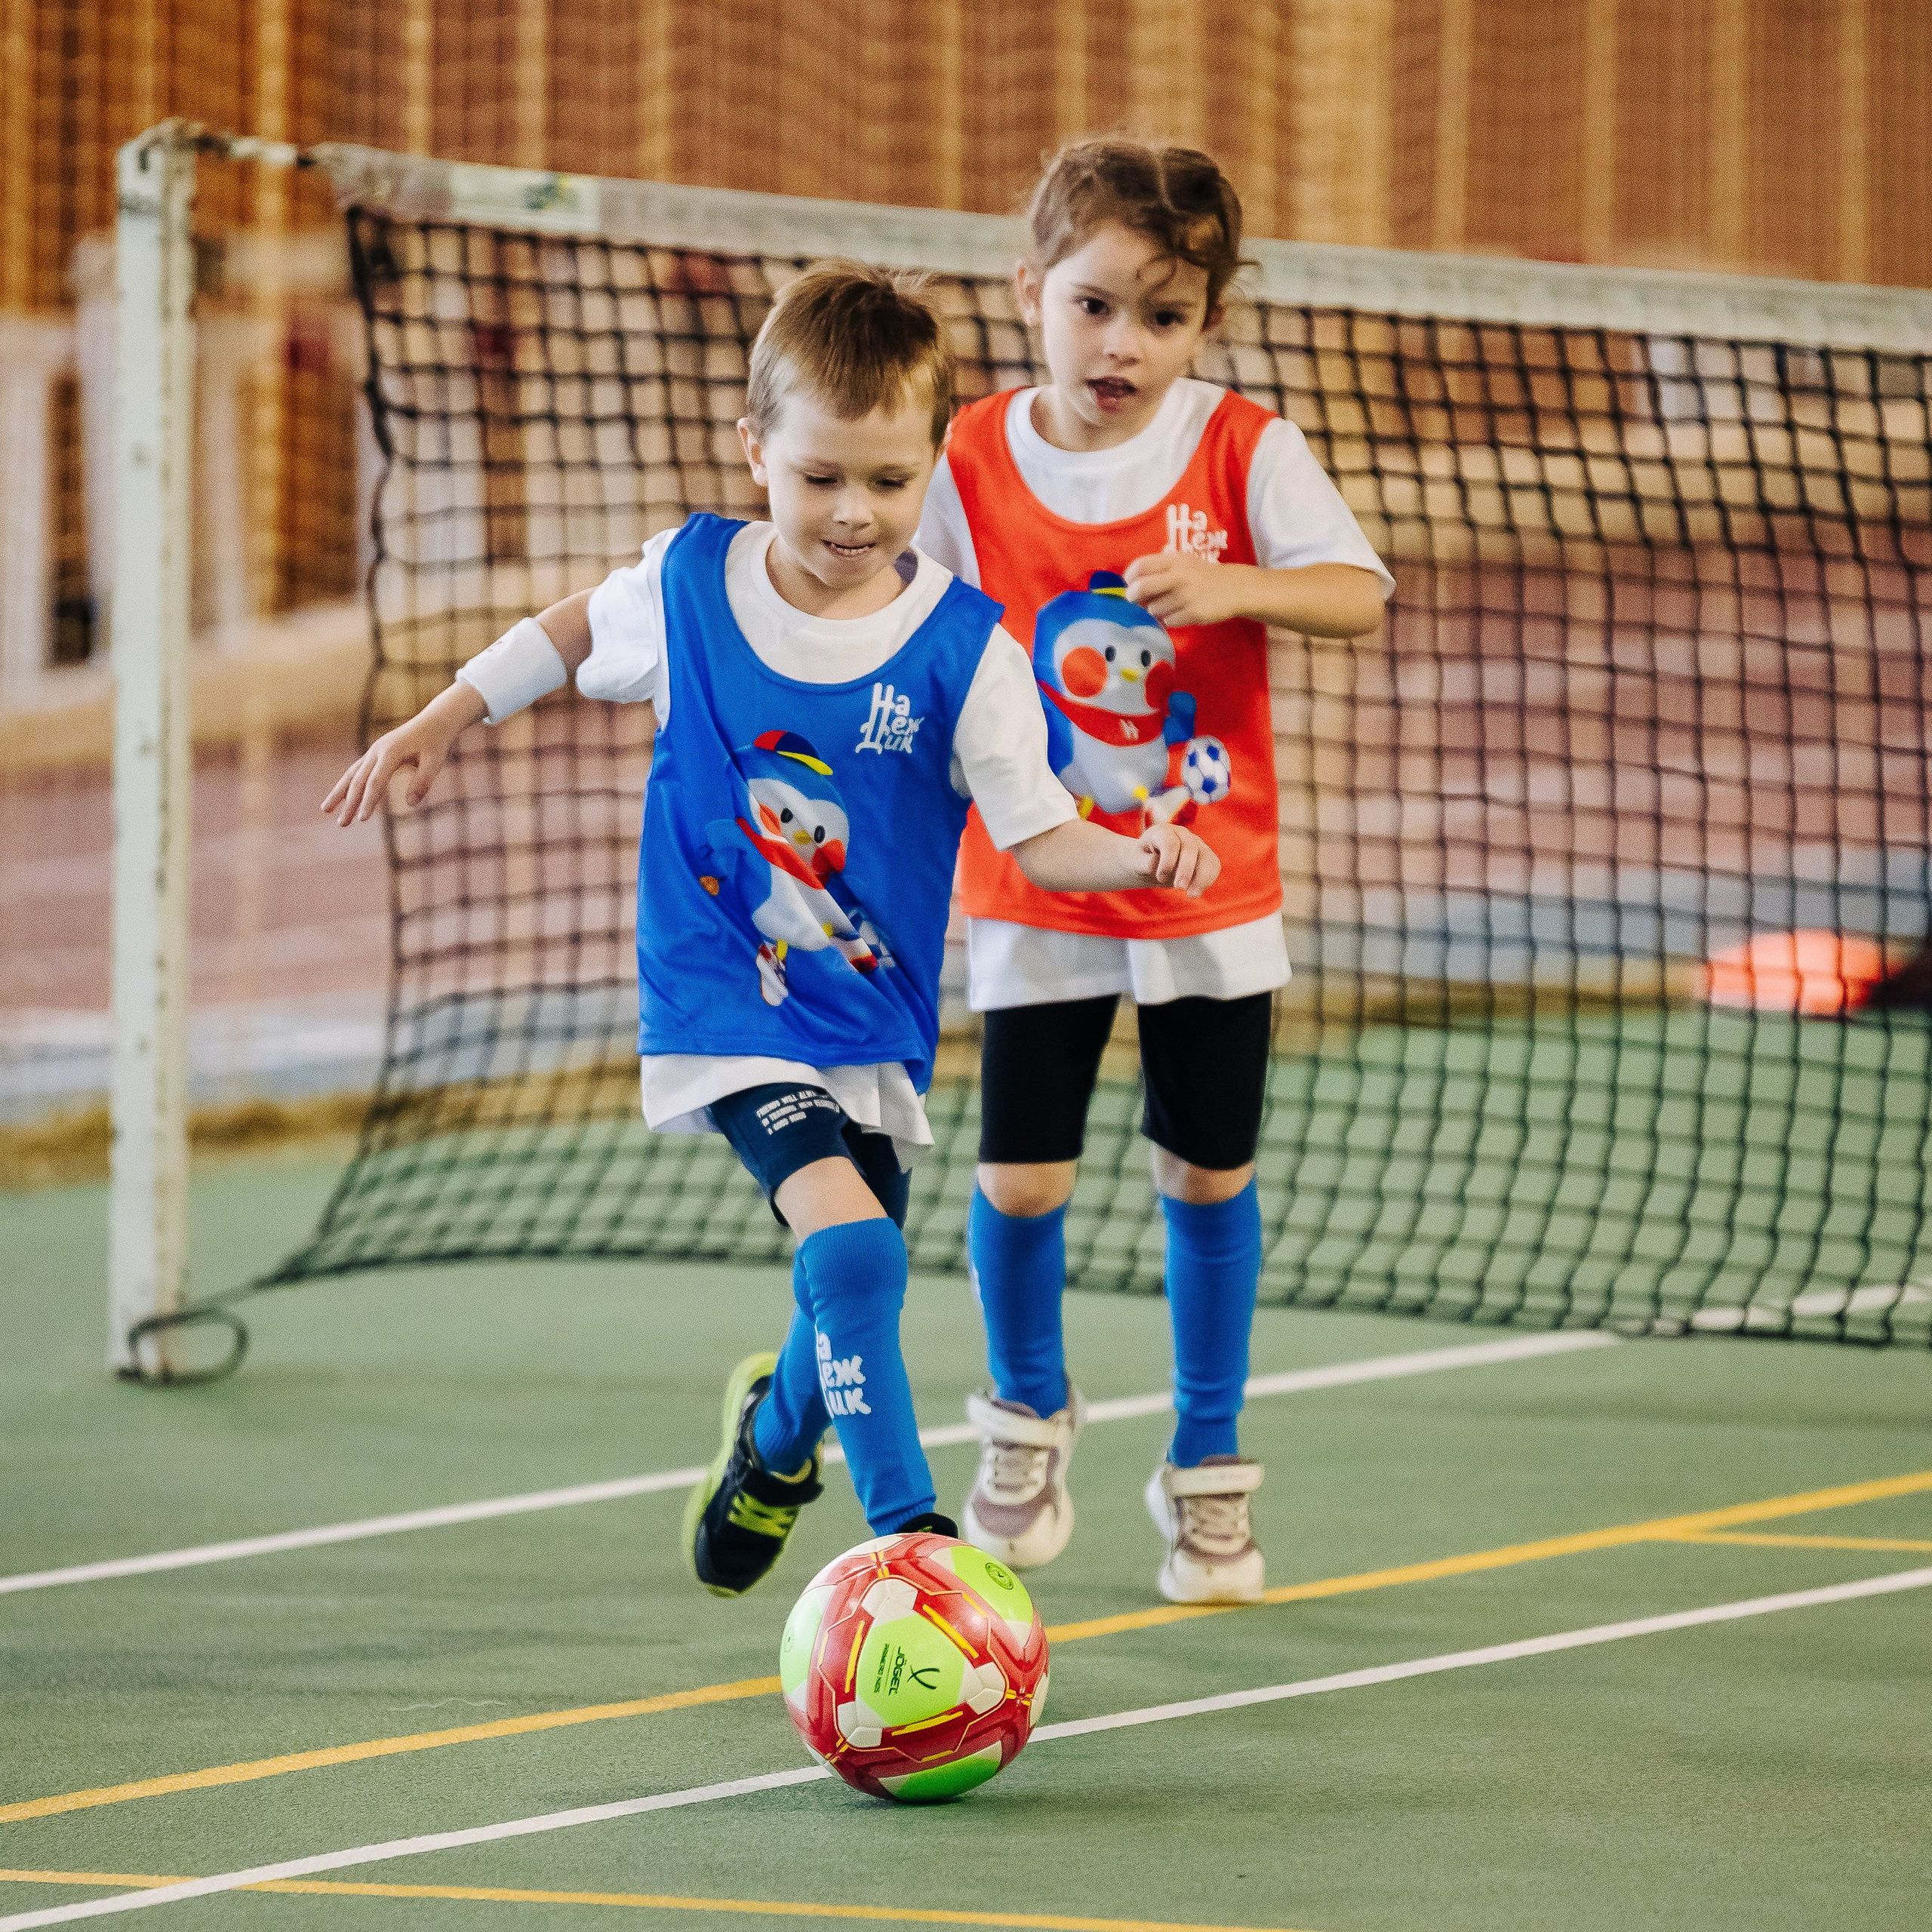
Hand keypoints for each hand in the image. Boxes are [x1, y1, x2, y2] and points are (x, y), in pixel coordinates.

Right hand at [321, 684, 481, 824]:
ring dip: (339, 793)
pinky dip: (347, 784)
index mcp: (391, 753)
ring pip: (352, 774)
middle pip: (358, 781)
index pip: (375, 782)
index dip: (368, 801)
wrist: (433, 721)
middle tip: (341, 824)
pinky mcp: (375, 753)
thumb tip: (411, 804)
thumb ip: (423, 782)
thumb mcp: (435, 762)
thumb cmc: (435, 743)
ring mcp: (374, 751)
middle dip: (349, 803)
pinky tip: (341, 797)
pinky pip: (357, 770)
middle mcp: (377, 751)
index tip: (362, 819)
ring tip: (326, 810)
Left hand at [1122, 551, 1244, 627]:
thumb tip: (1133, 587)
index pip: (1141, 565)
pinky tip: (1182, 613)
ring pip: (1154, 609)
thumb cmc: (1201, 576)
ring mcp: (1187, 595)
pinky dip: (1171, 620)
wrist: (1235, 587)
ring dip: (1156, 611)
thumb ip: (1159, 570)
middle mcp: (1179, 576)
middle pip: (1142, 587)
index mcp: (1174, 560)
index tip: (1129, 584)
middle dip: (1133, 596)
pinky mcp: (1194, 613)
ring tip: (1170, 606)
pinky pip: (1169, 621)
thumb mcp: (1182, 563)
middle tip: (1135, 601)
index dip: (1130, 576)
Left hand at [1136, 822, 1218, 897]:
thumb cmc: (1143, 861)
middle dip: (1186, 870)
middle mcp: (1181, 833)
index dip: (1167, 862)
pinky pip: (1214, 865)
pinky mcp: (1205, 855)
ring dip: (1202, 877)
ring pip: (1206, 856)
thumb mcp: (1137, 862)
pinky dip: (1208, 879)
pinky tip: (1196, 891)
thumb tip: (1154, 863)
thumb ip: (1144, 862)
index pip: (1170, 843)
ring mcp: (1196, 843)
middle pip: (1190, 848)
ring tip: (1192, 895)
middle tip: (1179, 888)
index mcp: (1162, 831)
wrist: (1151, 862)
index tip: (1159, 878)